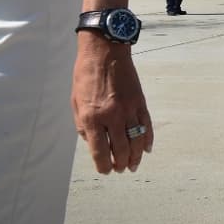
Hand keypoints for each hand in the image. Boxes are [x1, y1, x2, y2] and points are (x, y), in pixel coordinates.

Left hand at [72, 32, 151, 173]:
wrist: (105, 53)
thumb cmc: (85, 75)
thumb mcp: (75, 102)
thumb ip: (83, 124)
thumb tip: (93, 141)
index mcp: (92, 117)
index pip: (99, 150)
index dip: (103, 165)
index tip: (105, 170)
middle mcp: (112, 116)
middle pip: (120, 149)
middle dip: (120, 163)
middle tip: (119, 170)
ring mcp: (129, 109)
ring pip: (136, 140)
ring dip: (135, 157)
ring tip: (132, 165)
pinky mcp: (140, 103)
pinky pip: (147, 125)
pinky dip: (147, 139)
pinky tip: (145, 149)